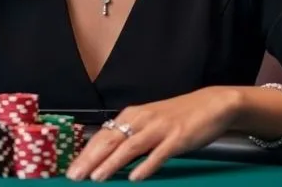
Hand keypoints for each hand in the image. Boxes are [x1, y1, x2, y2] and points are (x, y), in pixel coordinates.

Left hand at [66, 87, 241, 181]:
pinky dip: (145, 165)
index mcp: (133, 116)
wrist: (210, 104)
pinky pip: (158, 153)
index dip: (86, 153)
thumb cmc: (178, 116)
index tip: (71, 169)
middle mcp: (142, 119)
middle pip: (111, 141)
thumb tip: (108, 155)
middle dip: (90, 160)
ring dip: (111, 163)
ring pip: (130, 147)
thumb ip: (131, 136)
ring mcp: (159, 128)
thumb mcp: (150, 122)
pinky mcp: (177, 137)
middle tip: (74, 177)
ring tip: (96, 178)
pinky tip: (134, 177)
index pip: (103, 136)